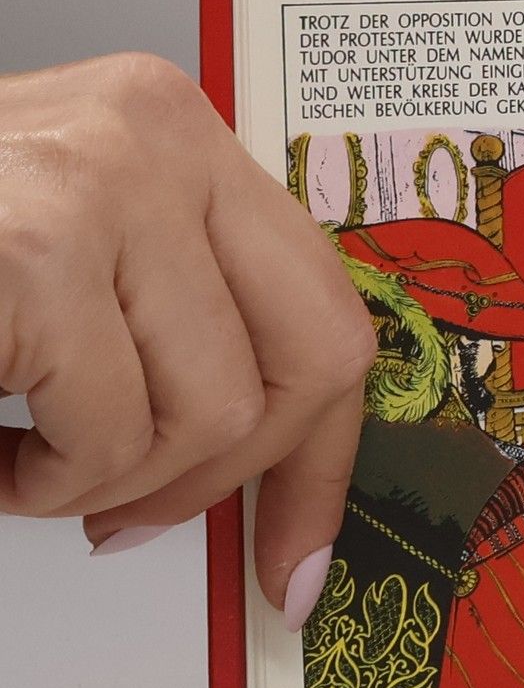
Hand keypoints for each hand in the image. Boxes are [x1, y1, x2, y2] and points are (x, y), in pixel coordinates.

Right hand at [0, 54, 373, 620]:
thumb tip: (279, 469)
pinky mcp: (38, 248)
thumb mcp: (75, 272)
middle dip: (226, 474)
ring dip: (108, 480)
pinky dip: (43, 483)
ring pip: (213, 415)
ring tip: (23, 451)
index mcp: (174, 135)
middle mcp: (155, 135)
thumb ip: (175, 326)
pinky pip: (109, 434)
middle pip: (311, 364)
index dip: (327, 453)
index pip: (329, 308)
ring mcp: (101, 182)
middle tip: (132, 505)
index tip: (303, 551)